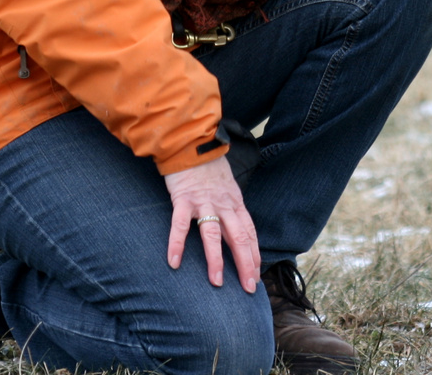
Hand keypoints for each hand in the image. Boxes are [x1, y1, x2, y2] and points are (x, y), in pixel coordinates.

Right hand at [164, 157, 259, 290]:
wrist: (192, 144)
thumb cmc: (209, 168)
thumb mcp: (228, 187)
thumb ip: (231, 207)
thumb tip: (236, 229)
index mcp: (235, 203)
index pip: (250, 233)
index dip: (254, 254)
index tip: (257, 275)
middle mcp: (223, 204)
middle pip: (238, 237)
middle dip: (245, 264)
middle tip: (248, 288)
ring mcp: (204, 202)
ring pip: (213, 234)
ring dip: (216, 259)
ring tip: (217, 282)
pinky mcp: (183, 199)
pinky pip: (180, 225)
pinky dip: (177, 244)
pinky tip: (174, 262)